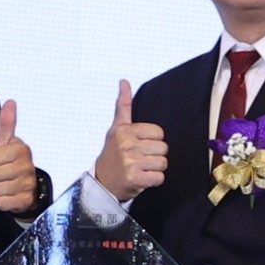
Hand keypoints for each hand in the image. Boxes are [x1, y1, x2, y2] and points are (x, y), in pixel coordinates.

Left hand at [0, 99, 39, 214]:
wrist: (30, 188)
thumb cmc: (13, 163)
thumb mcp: (8, 143)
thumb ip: (7, 124)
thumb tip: (10, 102)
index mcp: (21, 150)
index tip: (1, 161)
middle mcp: (26, 166)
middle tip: (2, 175)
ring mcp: (27, 184)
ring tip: (5, 185)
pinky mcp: (25, 201)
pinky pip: (1, 203)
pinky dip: (1, 201)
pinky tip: (8, 196)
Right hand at [93, 80, 166, 199]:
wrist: (101, 183)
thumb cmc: (112, 155)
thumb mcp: (116, 128)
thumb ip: (123, 106)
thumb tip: (124, 81)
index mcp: (124, 131)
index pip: (158, 132)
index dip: (152, 140)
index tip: (140, 146)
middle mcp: (127, 145)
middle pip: (163, 148)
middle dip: (154, 155)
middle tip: (140, 159)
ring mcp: (131, 162)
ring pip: (163, 162)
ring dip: (155, 168)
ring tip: (141, 169)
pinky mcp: (135, 178)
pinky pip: (159, 177)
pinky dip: (154, 180)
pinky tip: (143, 179)